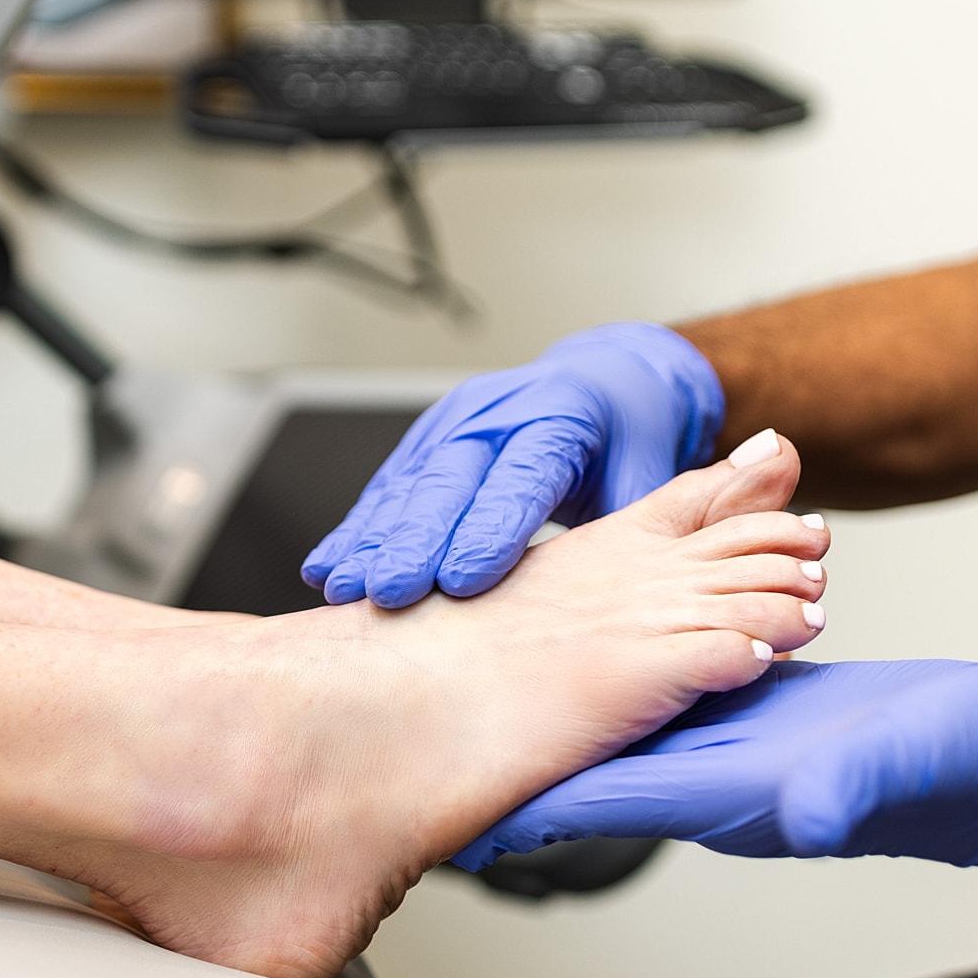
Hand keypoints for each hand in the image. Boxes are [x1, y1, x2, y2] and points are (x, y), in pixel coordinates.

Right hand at [303, 322, 724, 607]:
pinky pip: (384, 490)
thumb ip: (644, 519)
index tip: (462, 577)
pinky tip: (326, 568)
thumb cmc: (629, 434)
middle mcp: (496, 414)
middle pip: (448, 479)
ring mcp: (452, 427)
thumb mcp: (651, 467)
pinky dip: (355, 531)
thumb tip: (651, 580)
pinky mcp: (424, 447)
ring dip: (371, 540)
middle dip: (412, 539)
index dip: (489, 525)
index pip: (521, 474)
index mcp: (559, 414)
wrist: (605, 383)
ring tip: (342, 590)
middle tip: (388, 594)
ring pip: (406, 486)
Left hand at [455, 658, 977, 873]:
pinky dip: (599, 641)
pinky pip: (642, 671)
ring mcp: (710, 734)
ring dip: (531, 682)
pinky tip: (558, 609)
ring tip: (447, 645)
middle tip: (390, 690)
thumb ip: (847, 791)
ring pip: (593, 711)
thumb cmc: (960, 769)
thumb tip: (802, 816)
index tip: (407, 762)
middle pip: (558, 758)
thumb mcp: (897, 770)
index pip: (574, 795)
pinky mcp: (732, 700)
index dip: (491, 783)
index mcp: (714, 789)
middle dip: (482, 730)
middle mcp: (694, 767)